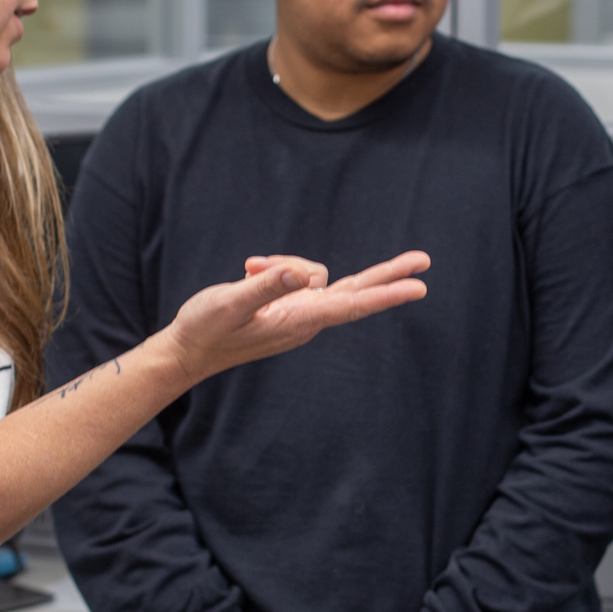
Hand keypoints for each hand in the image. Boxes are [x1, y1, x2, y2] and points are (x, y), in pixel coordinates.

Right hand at [159, 252, 429, 387]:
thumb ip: (265, 286)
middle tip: (424, 260)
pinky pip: (296, 277)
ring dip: (284, 262)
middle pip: (355, 291)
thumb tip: (299, 272)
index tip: (418, 286)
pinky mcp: (289, 308)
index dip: (386, 292)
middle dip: (388, 275)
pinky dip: (277, 268)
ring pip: (314, 274)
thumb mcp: (230, 302)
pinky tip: (248, 270)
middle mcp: (306, 319)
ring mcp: (299, 314)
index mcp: (298, 320)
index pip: (351, 304)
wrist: (188, 351)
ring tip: (247, 268)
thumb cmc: (205, 328)